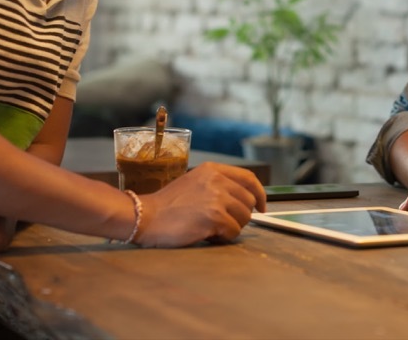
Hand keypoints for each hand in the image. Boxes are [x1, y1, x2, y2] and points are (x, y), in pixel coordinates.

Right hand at [135, 162, 266, 246]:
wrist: (146, 217)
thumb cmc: (168, 205)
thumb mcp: (194, 183)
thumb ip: (218, 186)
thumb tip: (244, 200)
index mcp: (213, 170)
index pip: (249, 178)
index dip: (259, 194)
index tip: (261, 206)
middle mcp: (217, 180)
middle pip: (249, 201)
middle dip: (241, 216)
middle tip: (225, 224)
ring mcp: (217, 198)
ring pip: (244, 217)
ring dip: (232, 227)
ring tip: (212, 229)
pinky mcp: (214, 217)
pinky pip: (233, 231)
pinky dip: (224, 237)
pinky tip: (208, 235)